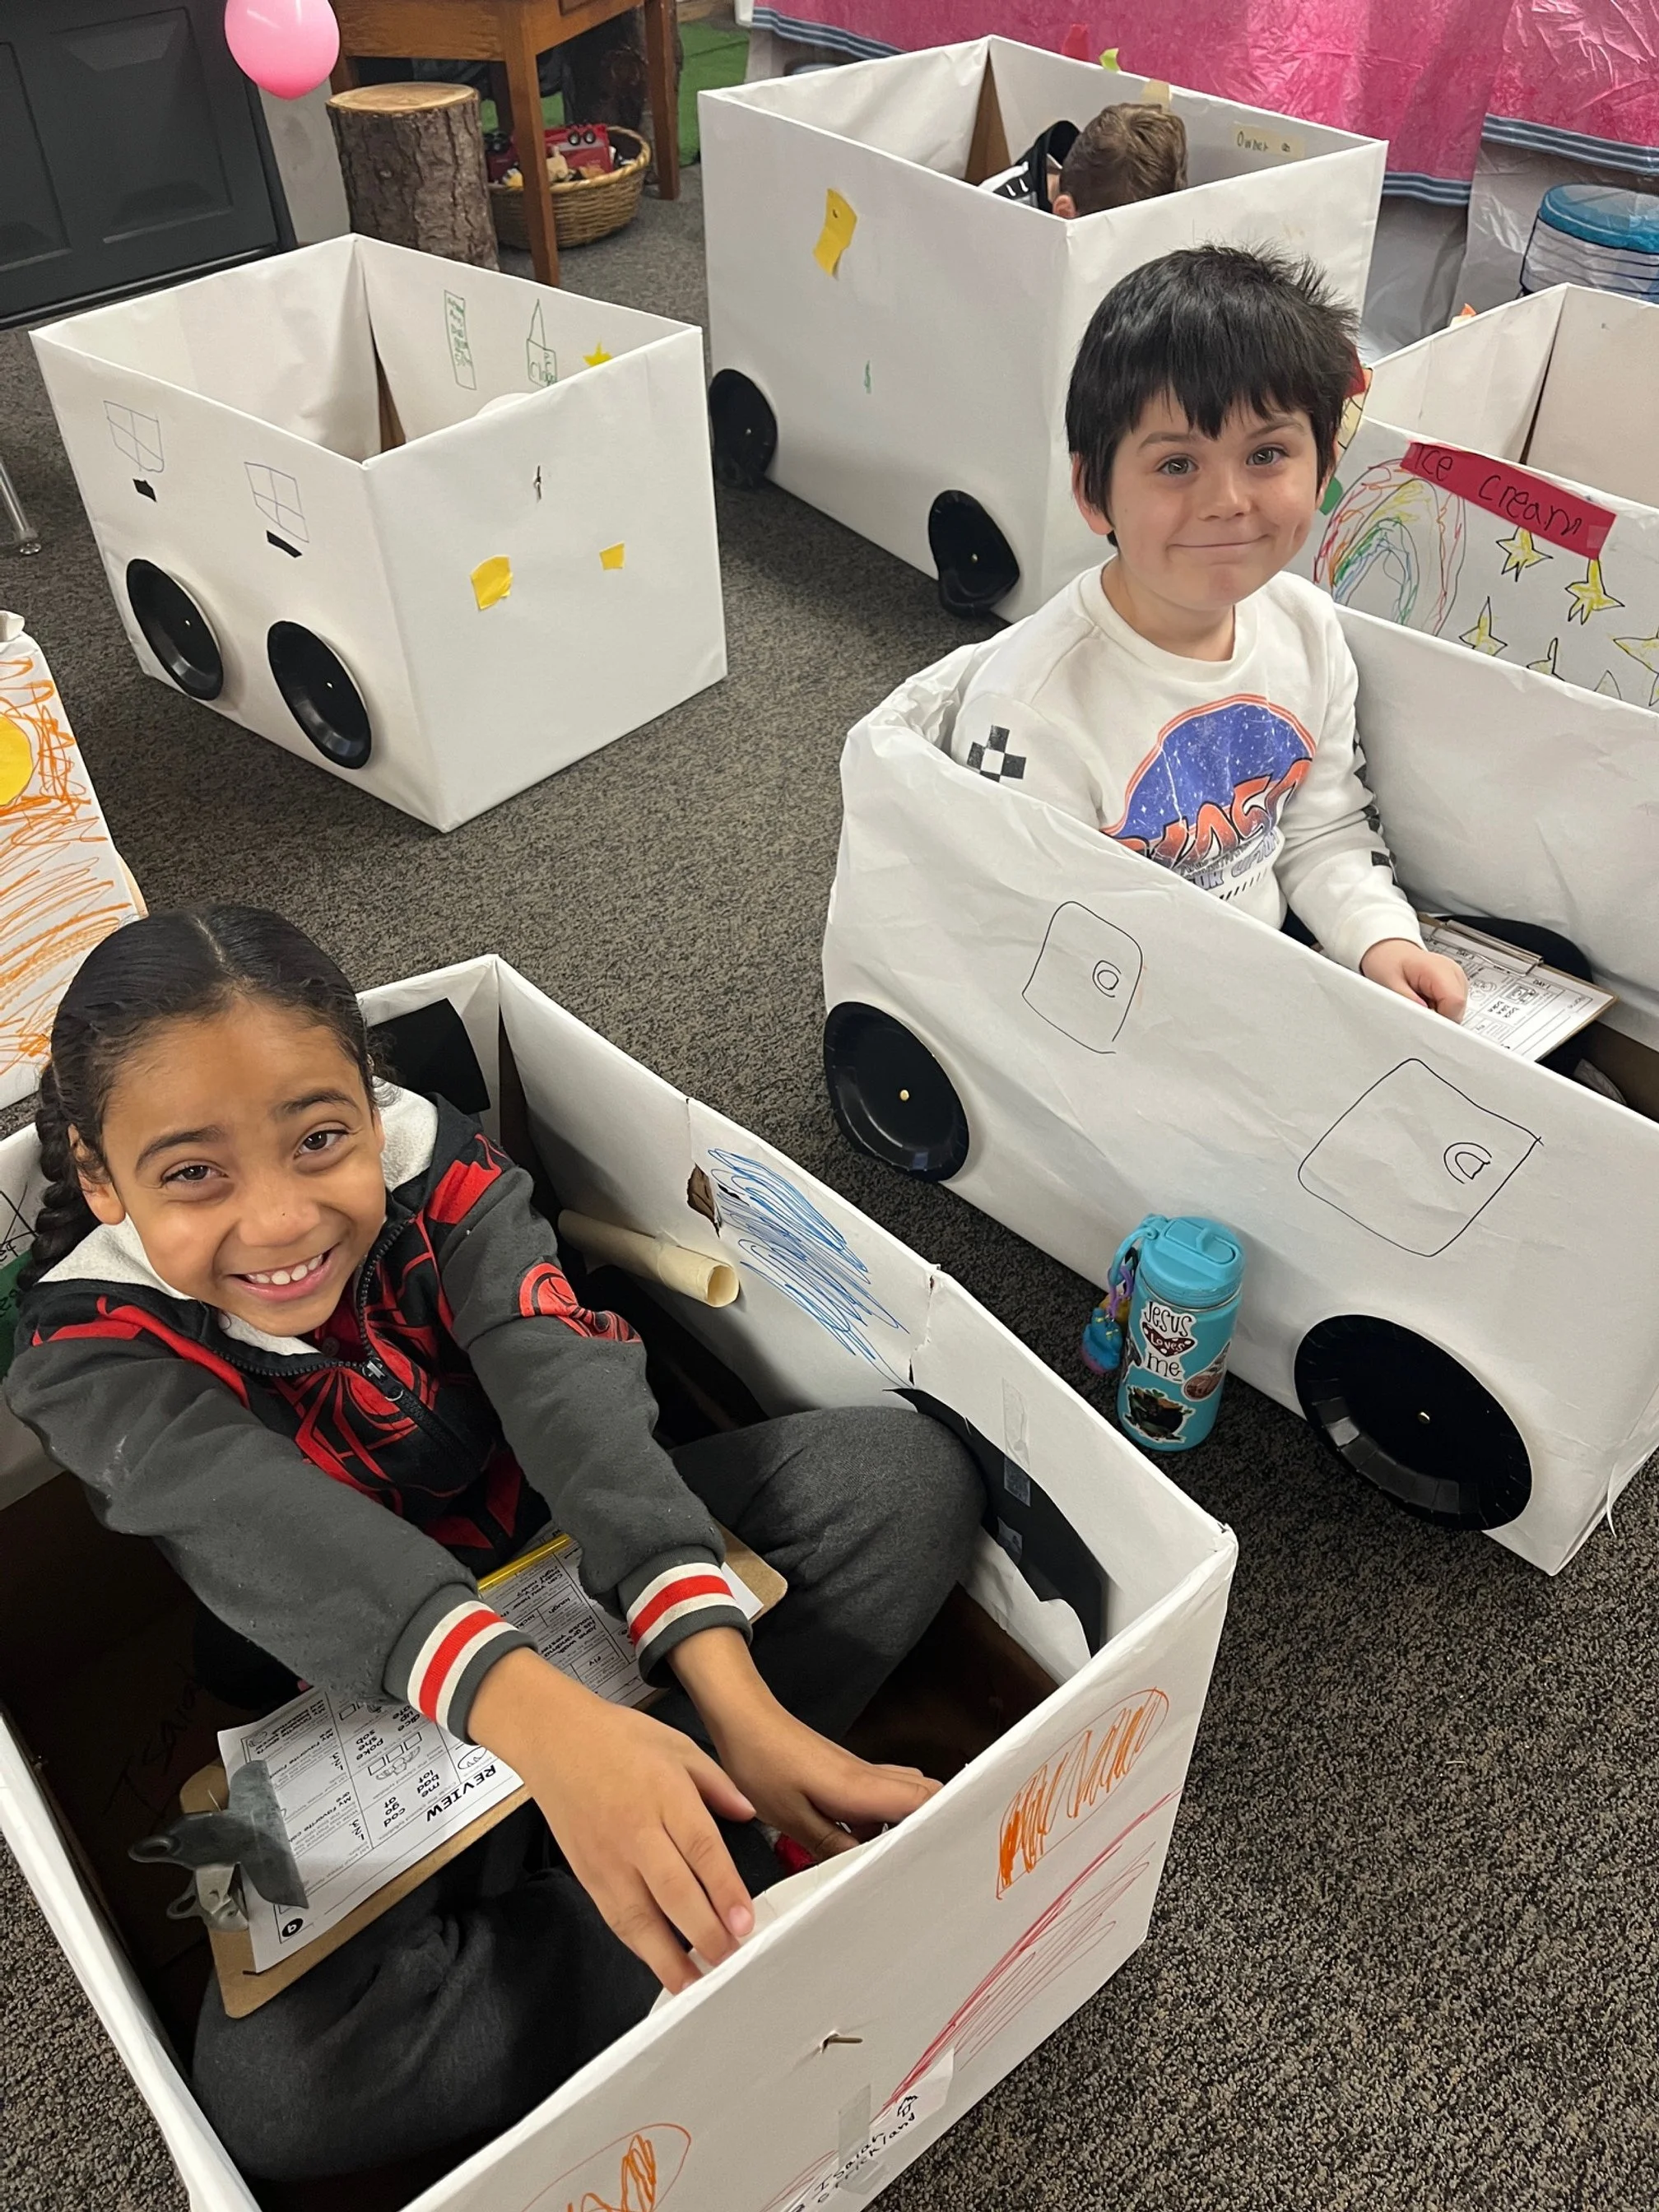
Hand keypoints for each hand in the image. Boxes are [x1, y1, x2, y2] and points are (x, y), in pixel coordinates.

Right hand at [468, 1648, 755, 1992]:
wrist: (554, 1740)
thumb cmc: (616, 1738)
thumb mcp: (678, 1744)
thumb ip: (717, 1783)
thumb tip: (747, 1813)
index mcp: (666, 1795)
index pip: (702, 1850)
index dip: (725, 1891)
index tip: (745, 1922)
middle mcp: (637, 1831)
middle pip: (675, 1892)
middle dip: (705, 1933)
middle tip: (732, 1959)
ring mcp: (609, 1858)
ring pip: (641, 1918)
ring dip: (671, 1957)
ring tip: (698, 1984)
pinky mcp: (588, 1875)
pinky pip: (616, 1918)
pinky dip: (640, 1946)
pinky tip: (661, 1963)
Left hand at [672, 1628, 940, 1861]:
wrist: (744, 1719)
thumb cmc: (761, 1761)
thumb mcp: (791, 1818)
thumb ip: (833, 1847)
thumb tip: (864, 1871)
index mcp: (861, 1786)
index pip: (925, 1800)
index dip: (947, 1823)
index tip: (957, 1851)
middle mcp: (870, 1775)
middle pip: (926, 1794)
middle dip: (935, 1825)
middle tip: (929, 1862)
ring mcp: (860, 1772)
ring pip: (906, 1793)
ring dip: (906, 1823)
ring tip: (894, 1859)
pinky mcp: (847, 1773)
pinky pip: (880, 1795)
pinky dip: (881, 1818)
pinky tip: (857, 1841)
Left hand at [1360, 938, 1467, 1021]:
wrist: (1391, 953)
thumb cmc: (1389, 964)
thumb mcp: (1390, 984)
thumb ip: (1408, 1002)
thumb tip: (1424, 1019)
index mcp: (1439, 969)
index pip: (1455, 1002)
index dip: (1441, 1019)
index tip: (1423, 1021)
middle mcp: (1454, 972)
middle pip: (1458, 1009)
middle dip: (1439, 1017)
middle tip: (1417, 1009)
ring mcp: (1457, 978)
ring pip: (1457, 1010)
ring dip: (1439, 1013)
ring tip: (1420, 1002)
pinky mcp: (1456, 984)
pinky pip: (1453, 1007)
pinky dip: (1440, 1009)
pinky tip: (1426, 1001)